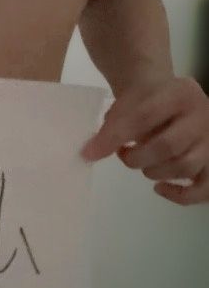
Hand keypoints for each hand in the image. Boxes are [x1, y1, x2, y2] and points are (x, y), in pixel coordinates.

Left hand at [80, 75, 208, 204]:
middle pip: (168, 146)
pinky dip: (181, 195)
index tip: (90, 152)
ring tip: (141, 162)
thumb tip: (89, 153)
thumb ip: (112, 125)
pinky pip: (204, 188)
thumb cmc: (146, 102)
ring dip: (154, 172)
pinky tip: (159, 188)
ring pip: (185, 167)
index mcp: (180, 92)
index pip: (144, 116)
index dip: (115, 137)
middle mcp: (203, 115)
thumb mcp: (127, 103)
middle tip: (124, 154)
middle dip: (137, 157)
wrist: (169, 98)